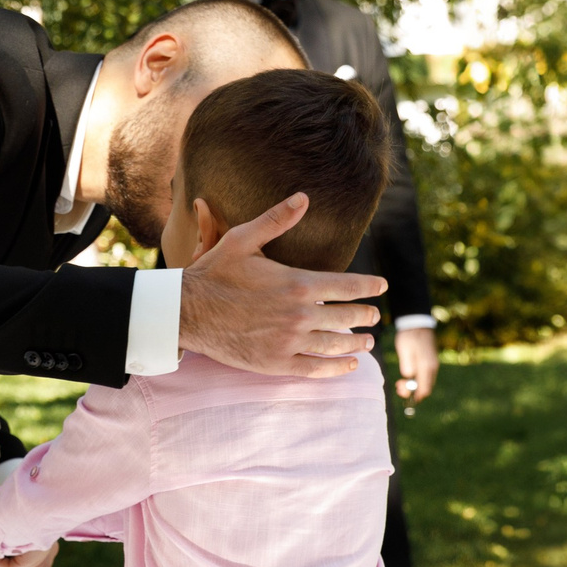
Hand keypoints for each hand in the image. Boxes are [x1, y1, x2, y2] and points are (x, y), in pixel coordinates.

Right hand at [177, 194, 386, 377]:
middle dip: (364, 315)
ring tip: (366, 342)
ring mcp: (289, 341)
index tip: (381, 287)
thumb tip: (304, 197)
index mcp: (298, 283)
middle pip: (347, 316)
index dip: (369, 286)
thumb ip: (277, 220)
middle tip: (373, 316)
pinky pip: (316, 369)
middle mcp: (300, 314)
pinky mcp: (276, 363)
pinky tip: (348, 365)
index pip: (348, 286)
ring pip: (336, 344)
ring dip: (356, 343)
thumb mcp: (243, 240)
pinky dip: (337, 368)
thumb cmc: (214, 273)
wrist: (186, 311)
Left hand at [395, 325, 439, 403]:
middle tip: (398, 385)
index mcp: (427, 365)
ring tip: (400, 381)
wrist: (417, 322)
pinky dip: (417, 379)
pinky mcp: (430, 361)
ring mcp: (433, 364)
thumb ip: (407, 365)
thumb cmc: (409, 335)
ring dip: (414, 386)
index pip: (424, 389)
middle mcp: (433, 367)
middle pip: (426, 388)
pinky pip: (425, 376)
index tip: (402, 394)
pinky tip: (407, 375)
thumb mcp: (404, 350)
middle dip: (412, 391)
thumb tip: (408, 378)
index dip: (415, 397)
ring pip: (426, 382)